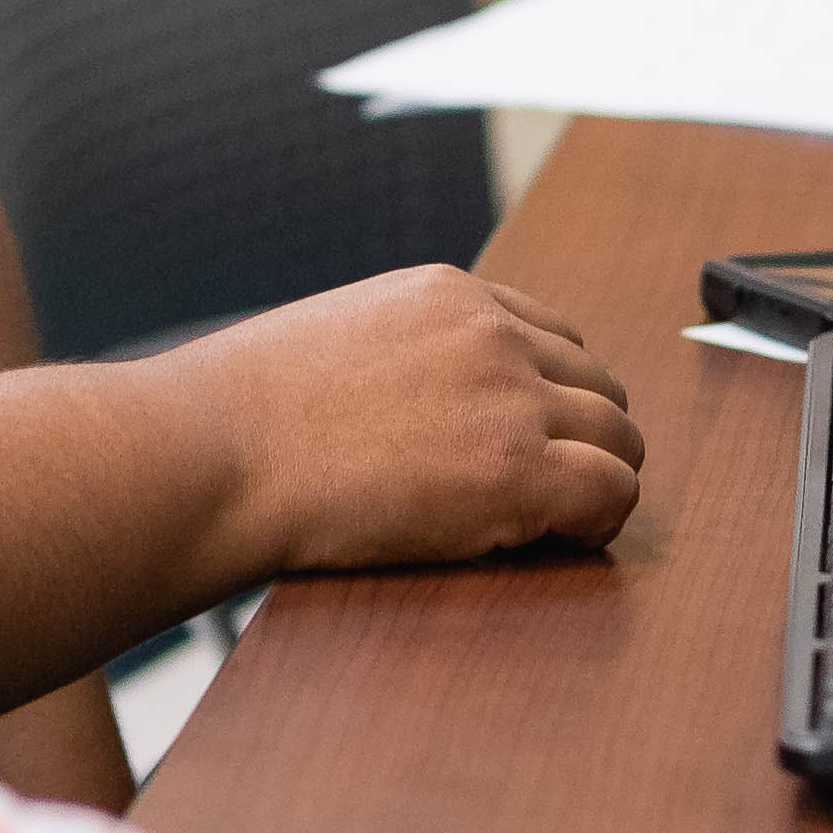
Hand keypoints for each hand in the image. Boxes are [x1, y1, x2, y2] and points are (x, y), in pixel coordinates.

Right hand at [155, 266, 647, 578]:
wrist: (212, 456)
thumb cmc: (240, 420)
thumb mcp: (334, 341)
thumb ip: (401, 352)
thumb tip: (424, 403)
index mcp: (447, 292)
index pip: (552, 335)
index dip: (548, 396)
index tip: (524, 439)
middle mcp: (491, 333)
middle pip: (598, 383)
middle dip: (579, 438)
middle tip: (541, 491)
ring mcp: (509, 399)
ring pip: (619, 437)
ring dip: (597, 479)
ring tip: (551, 522)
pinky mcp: (515, 473)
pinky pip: (612, 492)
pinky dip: (601, 520)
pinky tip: (561, 540)